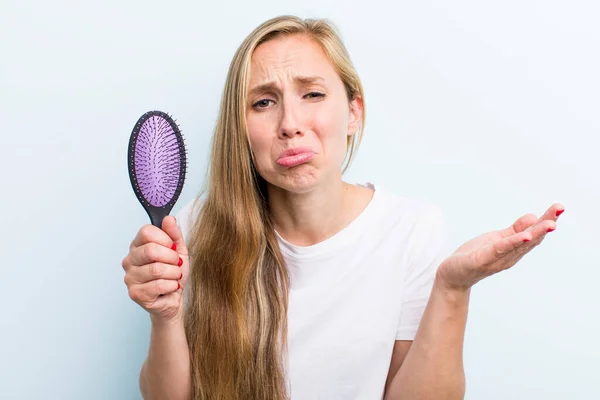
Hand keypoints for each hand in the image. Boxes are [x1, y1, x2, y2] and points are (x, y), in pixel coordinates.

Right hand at [121, 216, 188, 323]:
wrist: (174, 298)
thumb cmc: (174, 273)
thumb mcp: (179, 251)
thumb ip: (174, 234)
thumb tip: (169, 219)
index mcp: (138, 245)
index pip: (146, 231)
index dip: (165, 238)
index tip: (173, 247)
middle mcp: (130, 260)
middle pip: (150, 250)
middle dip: (171, 258)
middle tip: (177, 264)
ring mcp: (130, 277)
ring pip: (156, 269)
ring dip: (174, 273)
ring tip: (175, 276)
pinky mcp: (135, 293)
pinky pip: (159, 285)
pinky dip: (171, 285)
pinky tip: (171, 287)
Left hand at [436, 203, 564, 291]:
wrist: (453, 275)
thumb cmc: (475, 256)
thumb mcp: (496, 239)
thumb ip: (514, 230)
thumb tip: (533, 217)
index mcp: (513, 249)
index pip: (533, 233)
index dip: (546, 220)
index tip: (560, 207)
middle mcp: (510, 256)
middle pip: (531, 238)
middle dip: (546, 223)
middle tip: (561, 209)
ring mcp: (497, 259)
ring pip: (519, 244)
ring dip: (535, 233)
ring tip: (550, 223)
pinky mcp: (482, 260)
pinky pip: (499, 250)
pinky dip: (512, 242)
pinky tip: (523, 235)